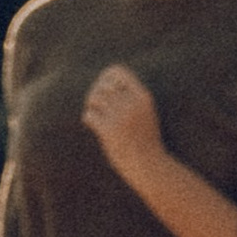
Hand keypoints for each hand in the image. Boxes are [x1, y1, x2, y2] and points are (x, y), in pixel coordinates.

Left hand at [82, 62, 166, 182]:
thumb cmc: (145, 140)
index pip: (118, 71)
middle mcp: (132, 103)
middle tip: (96, 105)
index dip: (106, 77)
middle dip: (95, 93)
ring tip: (95, 115)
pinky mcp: (108, 130)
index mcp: (143, 96)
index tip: (104, 89)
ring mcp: (120, 116)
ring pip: (94, 98)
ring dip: (91, 106)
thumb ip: (131, 97)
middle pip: (102, 85)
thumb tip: (104, 83)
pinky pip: (89, 115)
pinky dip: (88, 119)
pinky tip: (92, 125)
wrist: (149, 165)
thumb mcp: (145, 114)